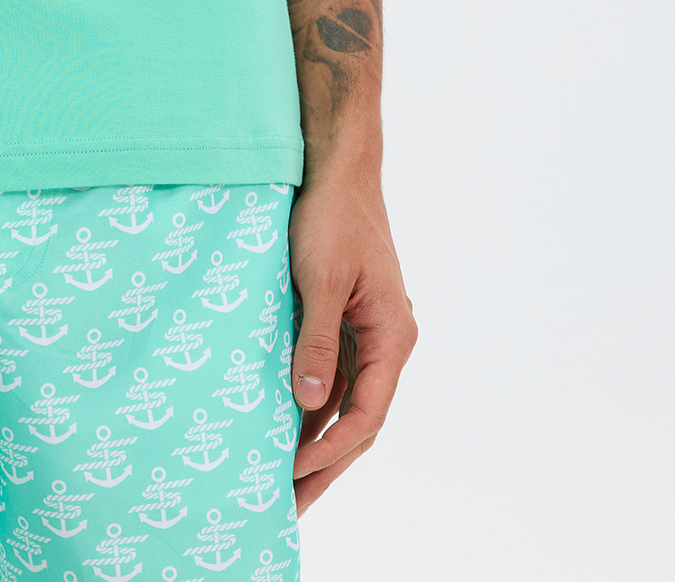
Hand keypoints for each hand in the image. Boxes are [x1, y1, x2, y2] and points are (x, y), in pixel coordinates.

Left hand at [287, 167, 416, 512]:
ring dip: (315, 440)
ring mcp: (366, 334)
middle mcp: (387, 342)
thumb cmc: (331, 215)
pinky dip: (308, 405)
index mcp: (393, 335)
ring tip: (281, 484)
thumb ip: (315, 340)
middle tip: (289, 507)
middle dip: (325, 464)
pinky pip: (330, 375)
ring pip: (343, 402)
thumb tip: (310, 401)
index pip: (368, 413)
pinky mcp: (343, 321)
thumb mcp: (319, 278)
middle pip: (359, 419)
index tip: (294, 471)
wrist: (336, 166)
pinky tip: (281, 429)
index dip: (332, 448)